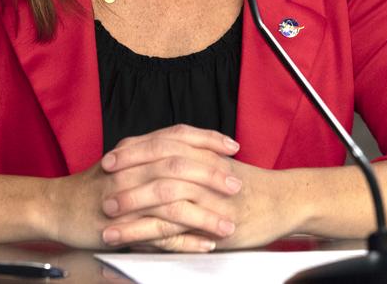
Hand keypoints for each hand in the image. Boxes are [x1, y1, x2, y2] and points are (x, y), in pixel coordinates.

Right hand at [45, 124, 242, 251]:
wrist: (56, 206)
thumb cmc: (95, 186)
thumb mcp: (125, 161)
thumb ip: (153, 155)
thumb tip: (191, 153)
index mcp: (134, 149)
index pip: (177, 135)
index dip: (208, 139)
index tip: (233, 147)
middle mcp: (130, 167)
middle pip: (179, 164)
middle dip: (212, 175)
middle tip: (237, 185)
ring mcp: (125, 196)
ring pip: (172, 200)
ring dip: (204, 214)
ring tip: (227, 224)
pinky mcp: (121, 225)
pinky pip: (159, 232)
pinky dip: (185, 240)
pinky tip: (204, 245)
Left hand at [105, 150, 304, 250]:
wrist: (285, 200)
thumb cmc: (252, 185)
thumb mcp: (219, 163)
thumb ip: (193, 158)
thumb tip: (158, 156)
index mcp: (203, 153)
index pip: (161, 144)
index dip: (133, 151)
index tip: (109, 159)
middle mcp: (205, 171)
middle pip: (157, 168)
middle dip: (126, 180)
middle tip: (102, 188)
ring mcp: (210, 197)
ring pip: (164, 199)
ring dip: (133, 212)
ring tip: (108, 224)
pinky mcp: (214, 223)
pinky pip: (178, 229)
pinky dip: (152, 235)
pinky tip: (134, 243)